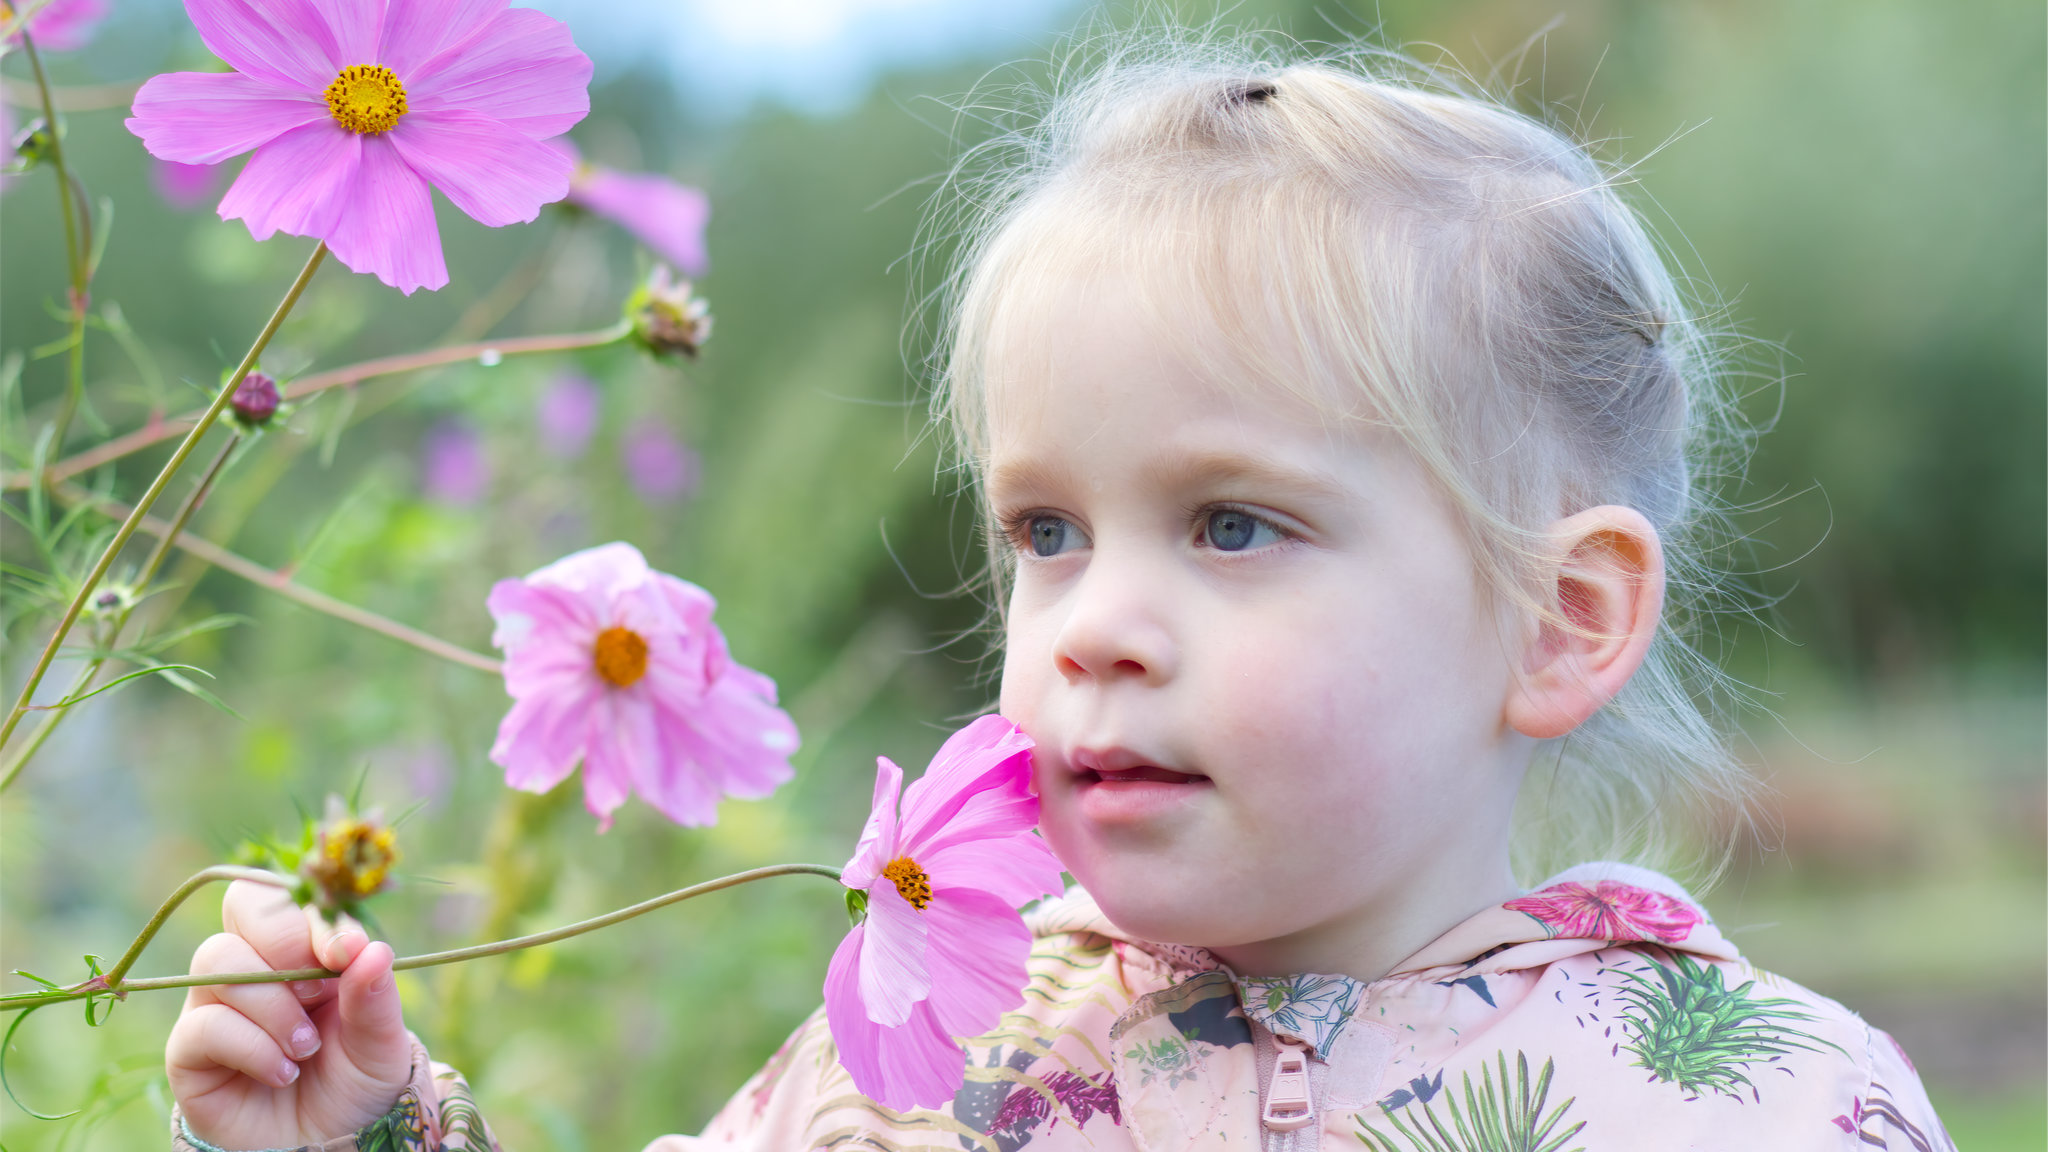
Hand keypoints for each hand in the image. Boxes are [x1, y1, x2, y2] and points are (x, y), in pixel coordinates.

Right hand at [166, 880, 412, 1148]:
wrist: (327, 1144)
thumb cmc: (354, 1083)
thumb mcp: (381, 1041)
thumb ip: (375, 996)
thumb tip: (373, 949)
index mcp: (305, 949)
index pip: (291, 897)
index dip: (315, 916)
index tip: (347, 951)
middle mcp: (254, 965)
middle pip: (243, 906)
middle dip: (285, 942)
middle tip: (318, 993)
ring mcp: (216, 1003)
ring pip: (219, 960)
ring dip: (272, 1005)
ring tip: (306, 1048)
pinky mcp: (189, 1050)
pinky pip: (203, 1024)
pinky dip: (252, 1047)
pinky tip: (283, 1073)